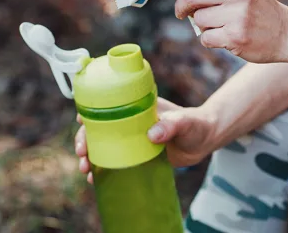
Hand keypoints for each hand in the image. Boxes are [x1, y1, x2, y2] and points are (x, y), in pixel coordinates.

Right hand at [75, 97, 219, 182]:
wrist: (205, 140)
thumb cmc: (195, 124)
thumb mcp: (184, 123)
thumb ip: (171, 125)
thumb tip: (152, 134)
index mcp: (137, 108)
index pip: (108, 107)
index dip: (91, 114)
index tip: (82, 123)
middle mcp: (130, 123)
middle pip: (99, 129)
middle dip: (85, 140)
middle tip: (82, 155)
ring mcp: (132, 140)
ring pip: (104, 147)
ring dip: (91, 157)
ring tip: (86, 171)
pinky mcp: (137, 156)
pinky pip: (115, 162)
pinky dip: (103, 170)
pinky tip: (96, 180)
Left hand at [157, 0, 287, 62]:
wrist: (286, 33)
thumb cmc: (257, 8)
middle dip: (181, 5)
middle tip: (182, 12)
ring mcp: (238, 14)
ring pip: (198, 19)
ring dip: (201, 25)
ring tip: (219, 25)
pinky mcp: (235, 36)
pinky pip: (205, 37)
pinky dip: (209, 39)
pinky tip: (225, 37)